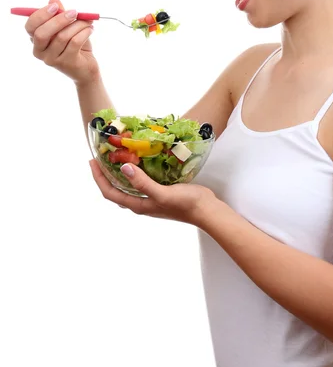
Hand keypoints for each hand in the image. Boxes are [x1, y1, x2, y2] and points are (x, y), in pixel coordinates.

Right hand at [25, 0, 99, 84]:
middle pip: (42, 33)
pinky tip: (90, 30)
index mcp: (36, 40)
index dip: (41, 15)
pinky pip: (75, 42)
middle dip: (59, 19)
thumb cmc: (75, 46)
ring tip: (88, 22)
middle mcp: (40, 51)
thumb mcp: (67, 28)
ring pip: (62, 36)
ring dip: (78, 25)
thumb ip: (59, 14)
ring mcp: (52, 59)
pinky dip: (84, 33)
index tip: (56, 6)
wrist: (86, 68)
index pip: (30, 26)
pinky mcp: (66, 63)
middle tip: (74, 12)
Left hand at [89, 159, 217, 226]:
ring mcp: (151, 198)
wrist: (206, 210)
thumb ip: (143, 182)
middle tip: (101, 157)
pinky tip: (140, 161)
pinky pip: (142, 181)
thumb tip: (123, 168)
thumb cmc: (185, 204)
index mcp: (138, 205)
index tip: (93, 161)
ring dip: (120, 173)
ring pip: (129, 185)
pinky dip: (136, 172)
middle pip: (116, 189)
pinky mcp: (160, 192)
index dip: (99, 178)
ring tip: (117, 156)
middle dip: (106, 175)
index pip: (110, 192)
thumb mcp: (162, 193)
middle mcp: (141, 203)